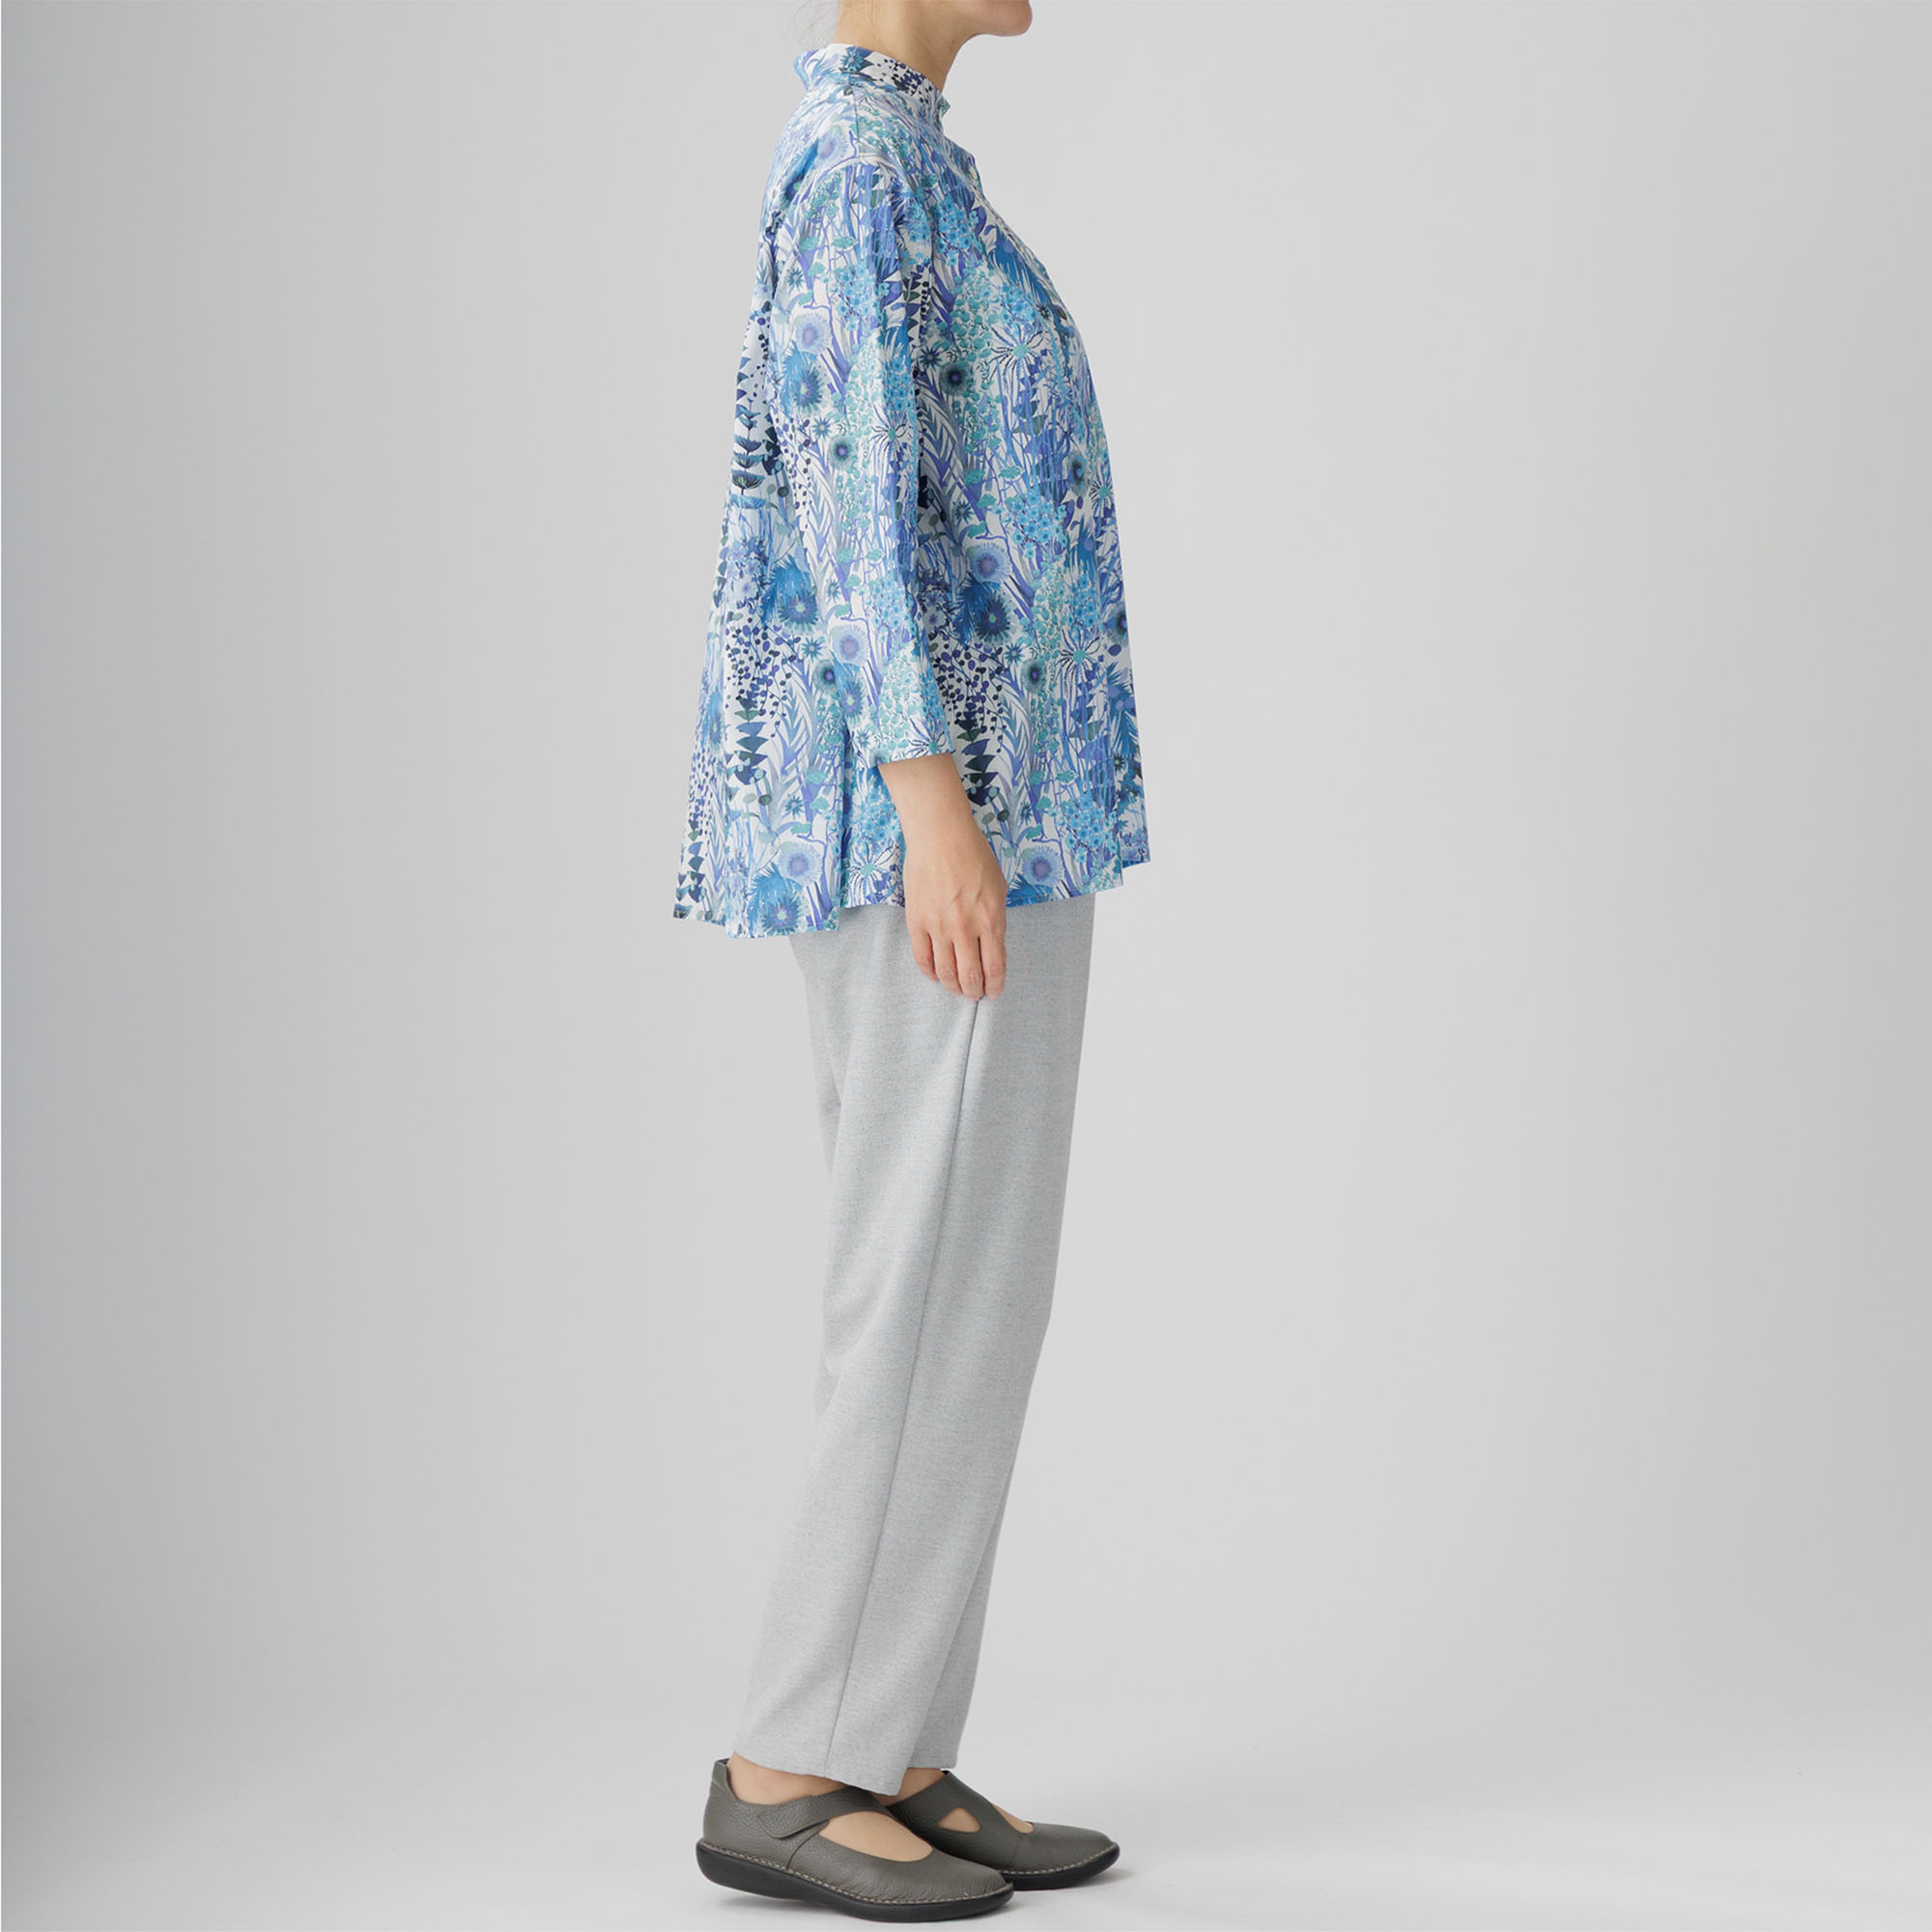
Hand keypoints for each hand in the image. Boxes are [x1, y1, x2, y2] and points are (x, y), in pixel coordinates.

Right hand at [878, 752, 1007, 998]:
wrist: (940, 836)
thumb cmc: (973, 856)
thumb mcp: (998, 888)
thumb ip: (996, 919)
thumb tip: (991, 946)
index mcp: (991, 920)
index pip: (995, 967)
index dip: (995, 985)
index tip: (993, 991)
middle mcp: (966, 928)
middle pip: (970, 976)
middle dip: (974, 991)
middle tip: (974, 994)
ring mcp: (939, 926)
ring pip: (946, 972)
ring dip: (952, 986)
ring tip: (956, 988)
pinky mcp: (917, 921)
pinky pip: (922, 958)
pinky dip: (930, 972)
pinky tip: (936, 974)